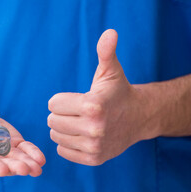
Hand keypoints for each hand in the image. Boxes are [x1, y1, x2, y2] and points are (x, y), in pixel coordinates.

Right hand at [0, 103, 45, 175]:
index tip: (3, 169)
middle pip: (2, 164)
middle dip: (14, 167)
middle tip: (26, 169)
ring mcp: (0, 150)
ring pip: (15, 158)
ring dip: (27, 163)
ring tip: (38, 167)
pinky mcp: (10, 142)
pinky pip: (23, 148)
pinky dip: (32, 152)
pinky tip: (40, 158)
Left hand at [48, 29, 149, 165]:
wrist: (138, 118)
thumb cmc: (118, 92)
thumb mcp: (110, 71)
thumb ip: (105, 52)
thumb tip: (110, 32)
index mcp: (92, 105)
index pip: (53, 104)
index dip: (61, 100)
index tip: (76, 99)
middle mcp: (93, 128)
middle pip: (52, 121)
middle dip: (61, 114)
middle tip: (76, 111)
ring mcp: (93, 146)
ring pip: (55, 136)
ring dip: (63, 129)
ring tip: (79, 123)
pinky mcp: (93, 159)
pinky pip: (62, 151)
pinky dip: (67, 144)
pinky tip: (80, 136)